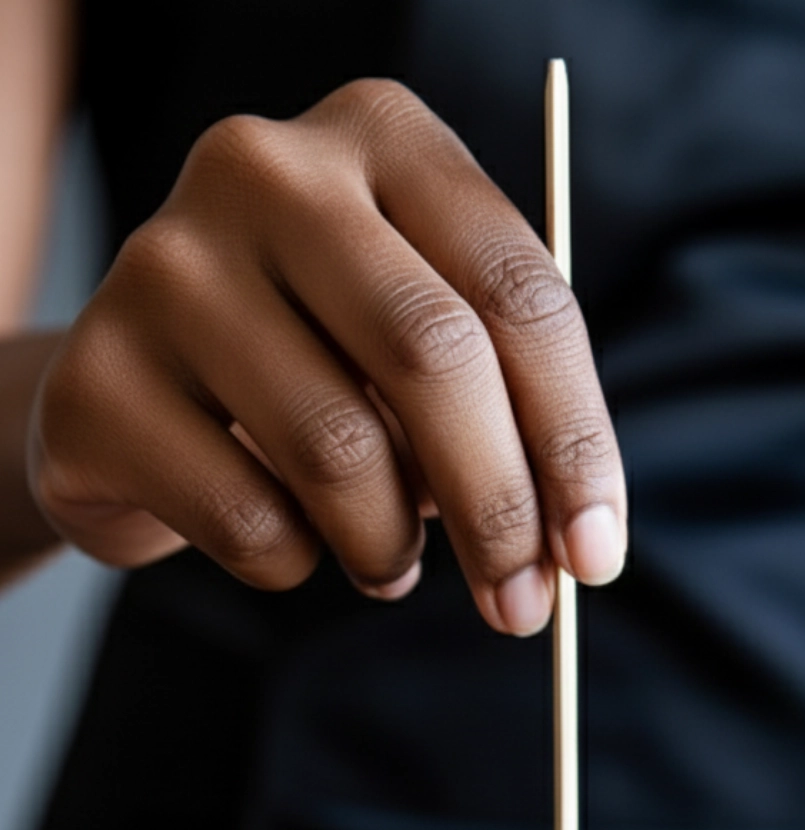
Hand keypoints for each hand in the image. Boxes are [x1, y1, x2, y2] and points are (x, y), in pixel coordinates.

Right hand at [28, 81, 626, 633]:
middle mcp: (267, 172)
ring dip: (389, 548)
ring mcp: (166, 266)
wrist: (135, 397)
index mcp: (380, 138)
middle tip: (521, 607)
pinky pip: (248, 518)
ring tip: (388, 565)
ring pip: (338, 451)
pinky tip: (291, 543)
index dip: (574, 439)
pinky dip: (295, 566)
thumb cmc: (317, 372)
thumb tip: (577, 546)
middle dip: (499, 508)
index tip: (597, 554)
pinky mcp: (99, 377)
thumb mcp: (419, 356)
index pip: (517, 292)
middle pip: (431, 356)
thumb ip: (505, 416)